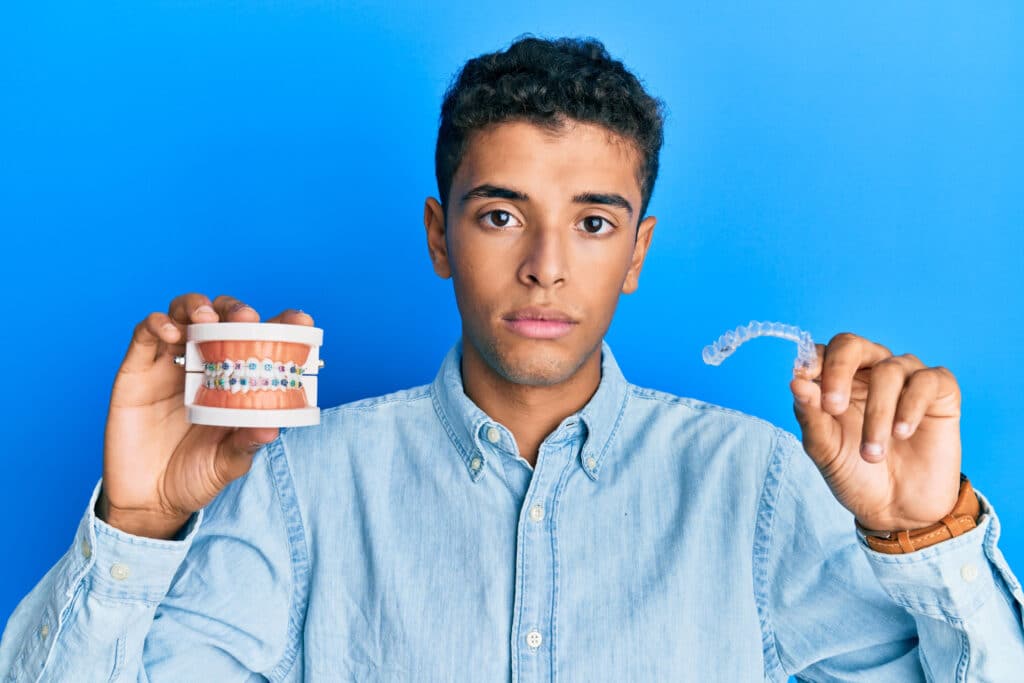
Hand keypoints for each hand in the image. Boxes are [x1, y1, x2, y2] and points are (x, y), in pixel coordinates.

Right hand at [99, 293, 314, 538]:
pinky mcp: (137, 369)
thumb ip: (245, 444)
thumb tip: (272, 428)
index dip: (281, 325)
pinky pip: (144, 334)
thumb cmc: (194, 476)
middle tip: (245, 318)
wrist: (148, 501)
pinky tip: (171, 331)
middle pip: (222, 318)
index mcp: (234, 381)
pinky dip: (157, 323)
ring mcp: (170, 364)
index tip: (301, 322)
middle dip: (235, 310)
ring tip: (206, 318)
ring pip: (183, 314)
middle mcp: (205, 365)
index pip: (260, 341)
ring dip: (197, 306)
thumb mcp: (227, 462)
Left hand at [788, 332, 961, 530]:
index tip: (804, 380)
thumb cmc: (857, 474)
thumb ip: (810, 415)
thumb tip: (796, 381)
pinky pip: (928, 380)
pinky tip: (903, 433)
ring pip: (889, 369)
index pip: (821, 352)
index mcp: (837, 382)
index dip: (812, 361)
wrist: (898, 510)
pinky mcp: (940, 392)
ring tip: (872, 453)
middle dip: (838, 371)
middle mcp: (869, 373)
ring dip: (877, 412)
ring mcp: (906, 379)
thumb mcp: (825, 450)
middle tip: (833, 407)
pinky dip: (911, 406)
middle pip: (852, 345)